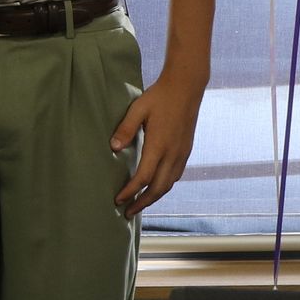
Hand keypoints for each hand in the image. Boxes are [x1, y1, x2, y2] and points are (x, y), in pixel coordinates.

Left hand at [110, 74, 203, 217]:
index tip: (118, 200)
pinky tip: (155, 188)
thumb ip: (125, 129)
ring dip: (154, 198)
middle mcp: (173, 153)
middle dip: (142, 203)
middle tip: (127, 213)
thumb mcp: (138, 109)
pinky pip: (175, 176)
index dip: (130, 192)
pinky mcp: (186, 150)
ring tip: (139, 205)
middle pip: (158, 188)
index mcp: (159, 145)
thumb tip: (113, 149)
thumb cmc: (159, 96)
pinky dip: (164, 187)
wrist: (186, 87)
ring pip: (169, 184)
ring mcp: (182, 153)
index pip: (143, 178)